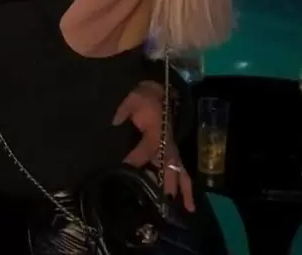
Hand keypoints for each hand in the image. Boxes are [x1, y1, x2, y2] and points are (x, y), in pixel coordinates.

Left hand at [113, 80, 194, 211]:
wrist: (157, 91)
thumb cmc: (144, 97)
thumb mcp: (133, 99)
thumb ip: (124, 110)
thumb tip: (114, 122)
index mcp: (157, 133)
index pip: (145, 151)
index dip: (134, 161)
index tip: (124, 170)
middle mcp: (167, 145)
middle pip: (168, 167)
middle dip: (167, 185)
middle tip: (164, 203)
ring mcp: (171, 149)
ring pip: (180, 172)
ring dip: (183, 190)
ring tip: (187, 209)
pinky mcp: (172, 152)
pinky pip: (180, 171)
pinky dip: (184, 185)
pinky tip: (187, 202)